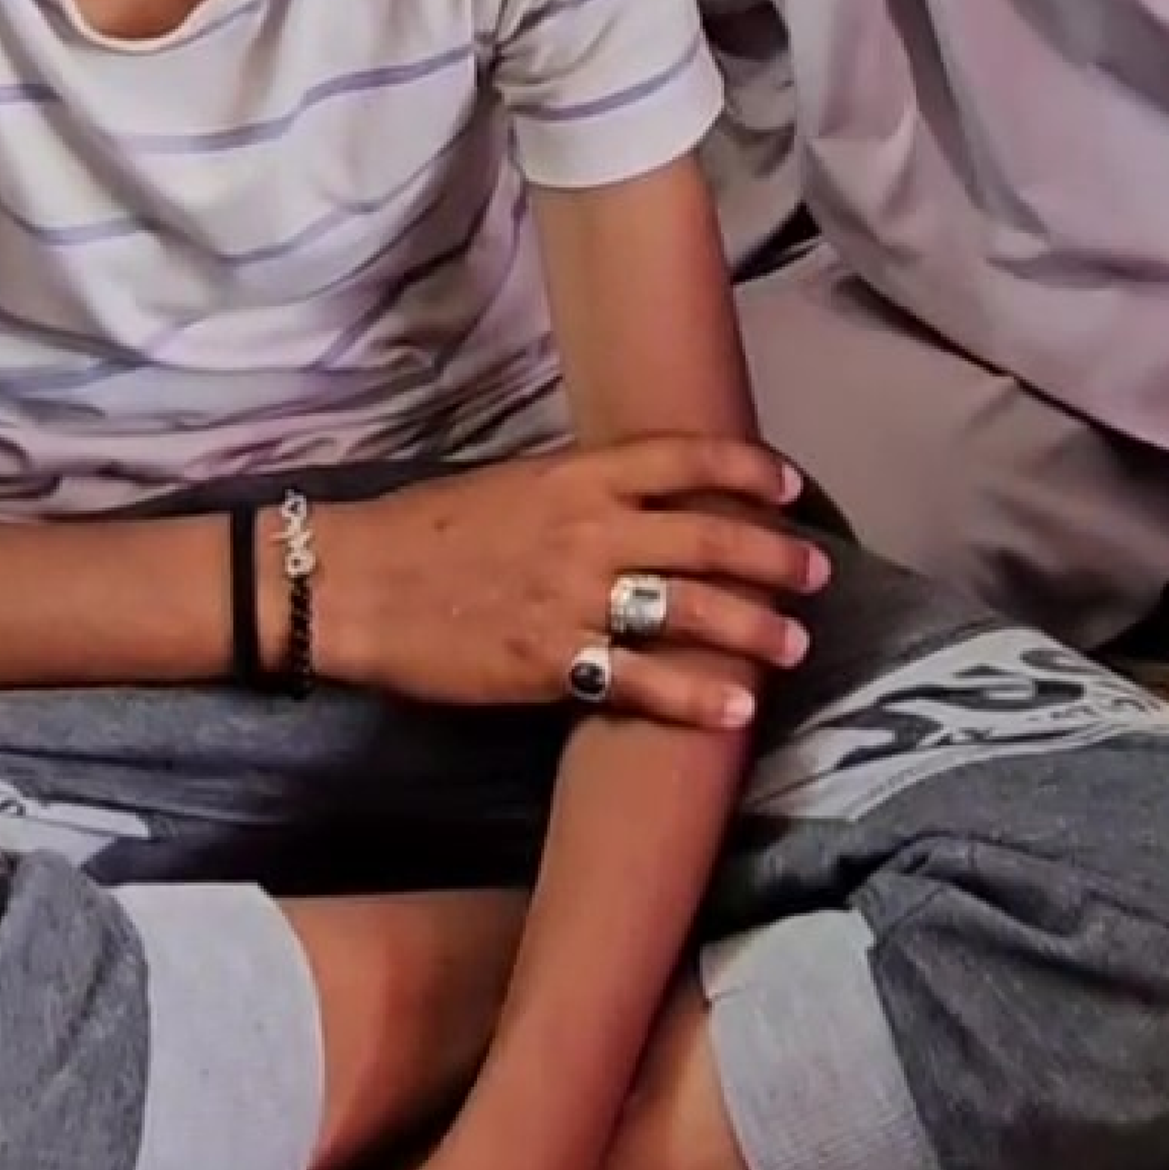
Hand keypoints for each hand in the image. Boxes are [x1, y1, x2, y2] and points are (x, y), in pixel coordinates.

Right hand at [309, 434, 825, 725]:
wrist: (351, 582)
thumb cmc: (421, 530)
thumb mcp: (509, 484)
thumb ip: (577, 492)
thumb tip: (632, 501)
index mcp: (575, 476)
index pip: (683, 460)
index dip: (747, 470)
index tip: (789, 484)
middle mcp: (588, 530)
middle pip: (708, 538)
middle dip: (774, 558)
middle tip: (817, 574)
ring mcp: (573, 598)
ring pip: (690, 611)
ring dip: (754, 629)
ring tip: (794, 645)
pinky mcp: (551, 662)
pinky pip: (642, 682)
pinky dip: (696, 698)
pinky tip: (736, 710)